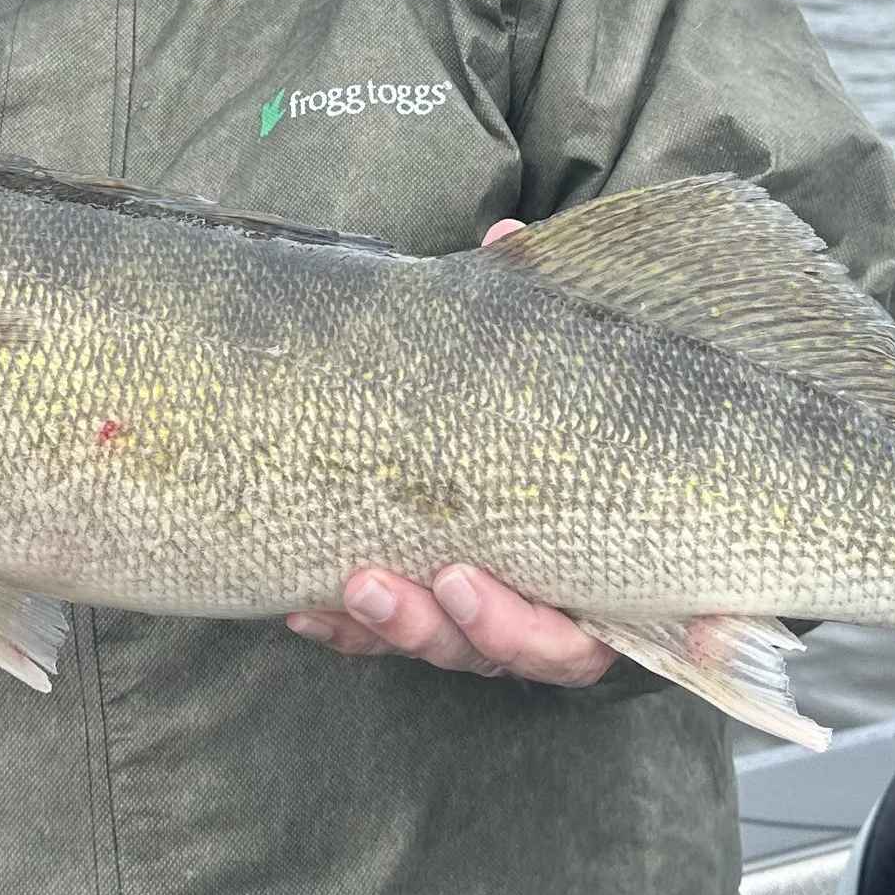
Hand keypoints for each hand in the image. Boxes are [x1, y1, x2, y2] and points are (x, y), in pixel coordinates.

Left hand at [285, 219, 613, 690]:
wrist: (512, 428)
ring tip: (351, 584)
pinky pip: (385, 642)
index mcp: (594, 577)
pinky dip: (346, 630)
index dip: (529, 630)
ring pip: (444, 648)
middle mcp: (541, 611)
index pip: (574, 638)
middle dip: (448, 626)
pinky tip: (301, 608)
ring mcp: (481, 620)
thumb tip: (505, 241)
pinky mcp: (426, 616)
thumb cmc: (554, 412)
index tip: (468, 578)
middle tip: (398, 582)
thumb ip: (538, 318)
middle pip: (501, 654)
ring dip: (393, 626)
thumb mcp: (551, 367)